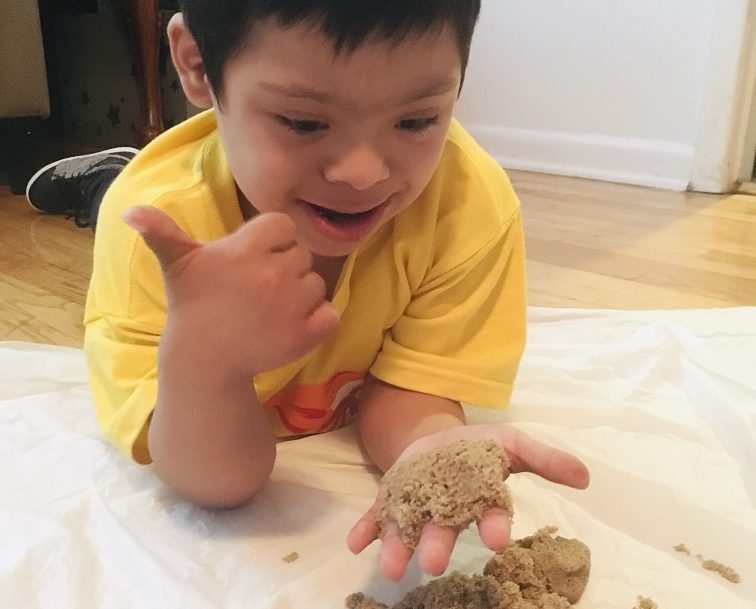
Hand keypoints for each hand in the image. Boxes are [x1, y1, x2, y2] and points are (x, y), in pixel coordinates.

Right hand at [123, 206, 338, 374]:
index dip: (273, 239)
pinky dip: (320, 319)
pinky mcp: (307, 334)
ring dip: (301, 293)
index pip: (283, 225)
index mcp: (246, 249)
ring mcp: (293, 305)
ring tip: (271, 308)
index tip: (255, 257)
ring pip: (316, 284)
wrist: (204, 360)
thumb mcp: (178, 264)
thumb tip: (130, 211)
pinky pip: (330, 314)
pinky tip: (294, 324)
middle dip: (285, 267)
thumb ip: (161, 232)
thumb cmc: (192, 306)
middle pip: (301, 254)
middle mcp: (273, 272)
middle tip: (259, 288)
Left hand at [347, 424, 589, 580]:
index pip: (490, 514)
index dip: (494, 526)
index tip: (496, 540)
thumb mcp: (512, 444)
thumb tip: (586, 476)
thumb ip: (545, 459)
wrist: (435, 439)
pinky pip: (376, 517)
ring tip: (389, 568)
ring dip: (397, 548)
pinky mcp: (390, 499)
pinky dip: (365, 530)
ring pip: (407, 530)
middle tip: (432, 565)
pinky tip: (355, 543)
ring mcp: (416, 506)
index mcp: (478, 498)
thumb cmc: (476, 448)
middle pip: (443, 530)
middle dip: (438, 546)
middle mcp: (447, 510)